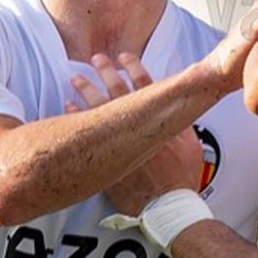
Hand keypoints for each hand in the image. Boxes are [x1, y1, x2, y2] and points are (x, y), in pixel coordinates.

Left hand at [68, 54, 202, 215]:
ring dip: (86, 89)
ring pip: (98, 107)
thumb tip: (178, 107)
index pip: (145, 84)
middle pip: (118, 90)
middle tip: (97, 59)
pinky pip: (85, 131)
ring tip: (76, 77)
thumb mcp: (190, 141)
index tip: (125, 56)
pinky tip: (67, 106)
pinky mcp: (105, 154)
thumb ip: (179, 121)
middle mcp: (137, 124)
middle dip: (106, 72)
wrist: (169, 201)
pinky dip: (76, 116)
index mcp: (159, 117)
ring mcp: (119, 139)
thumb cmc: (183, 173)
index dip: (134, 67)